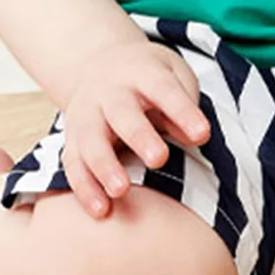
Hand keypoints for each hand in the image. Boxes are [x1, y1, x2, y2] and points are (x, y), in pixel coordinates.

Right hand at [61, 40, 211, 218]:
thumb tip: (195, 138)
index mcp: (141, 73)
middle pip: (122, 113)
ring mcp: (87, 115)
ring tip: (120, 191)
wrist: (97, 64)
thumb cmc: (147, 79)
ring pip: (91, 140)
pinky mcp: (72, 139)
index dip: (182, 112)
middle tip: (159, 159)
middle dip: (139, 136)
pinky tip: (100, 210)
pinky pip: (73, 163)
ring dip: (104, 166)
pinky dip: (84, 188)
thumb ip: (182, 107)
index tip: (202, 134)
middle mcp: (109, 93)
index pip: (164, 90)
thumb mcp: (172, 77)